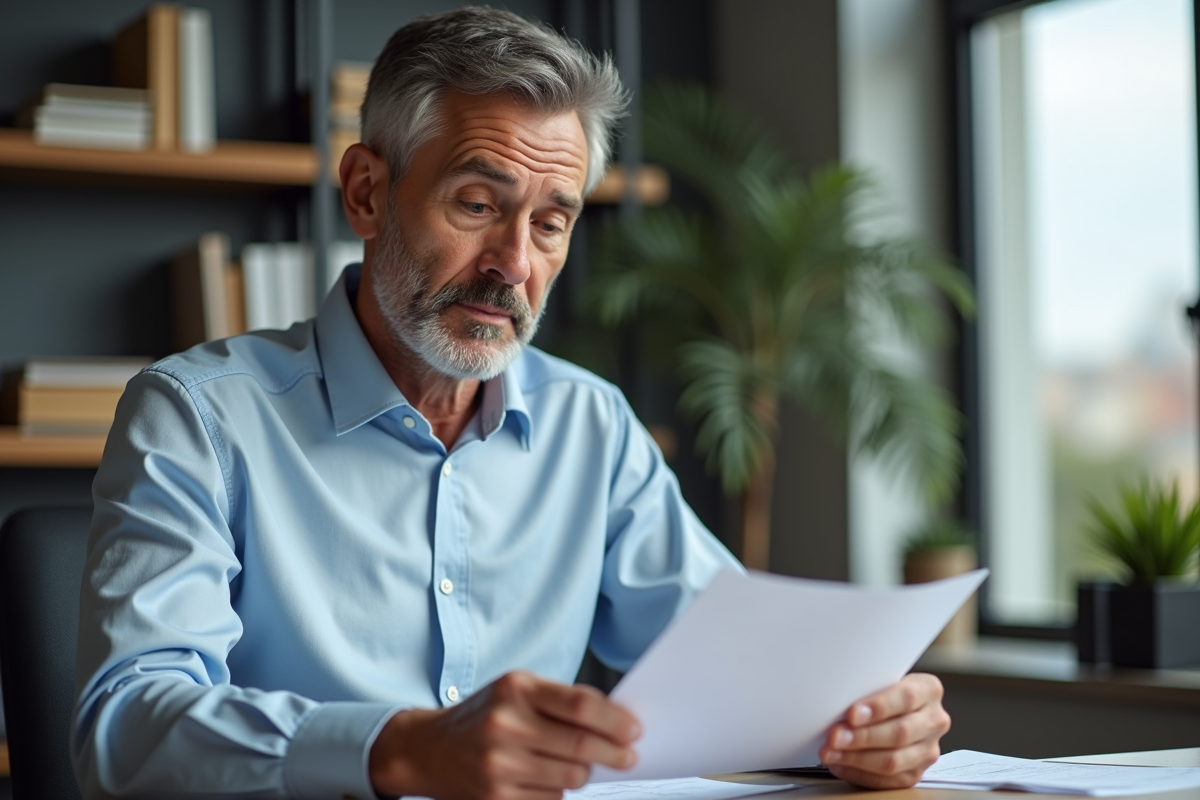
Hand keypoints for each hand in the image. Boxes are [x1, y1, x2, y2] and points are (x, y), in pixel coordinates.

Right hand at [368, 671, 640, 799]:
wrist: (429, 749)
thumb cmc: (486, 714)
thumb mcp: (517, 690)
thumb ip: (561, 701)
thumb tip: (617, 722)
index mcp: (516, 688)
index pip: (581, 706)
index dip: (616, 721)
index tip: (635, 730)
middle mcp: (505, 724)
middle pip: (582, 745)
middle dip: (614, 753)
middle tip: (629, 755)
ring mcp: (499, 765)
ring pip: (571, 778)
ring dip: (585, 774)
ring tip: (583, 765)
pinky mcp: (496, 798)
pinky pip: (551, 799)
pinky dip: (559, 791)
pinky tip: (548, 779)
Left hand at [819, 673, 949, 789]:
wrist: (890, 709)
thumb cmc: (880, 691)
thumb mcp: (878, 680)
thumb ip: (866, 689)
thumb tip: (837, 702)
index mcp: (928, 690)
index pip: (906, 698)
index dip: (878, 707)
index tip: (852, 714)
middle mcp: (933, 720)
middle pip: (900, 733)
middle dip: (862, 736)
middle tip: (835, 736)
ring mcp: (927, 750)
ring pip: (893, 761)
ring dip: (857, 758)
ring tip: (832, 752)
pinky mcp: (915, 773)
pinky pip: (887, 780)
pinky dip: (858, 773)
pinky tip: (840, 764)